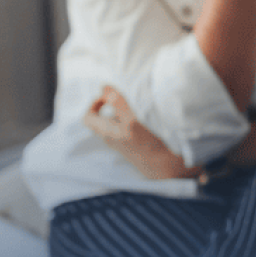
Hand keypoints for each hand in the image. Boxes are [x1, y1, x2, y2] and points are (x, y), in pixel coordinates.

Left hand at [84, 86, 202, 179]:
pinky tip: (144, 117)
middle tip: (122, 98)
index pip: (89, 117)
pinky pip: (125, 129)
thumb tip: (104, 87)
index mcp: (108, 133)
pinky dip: (130, 119)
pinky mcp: (133, 146)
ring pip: (115, 124)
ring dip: (122, 112)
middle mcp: (113, 139)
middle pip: (102, 119)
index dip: (95, 103)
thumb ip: (118, 103)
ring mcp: (123, 143)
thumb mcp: (132, 121)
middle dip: (110, 106)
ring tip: (135, 106)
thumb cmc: (150, 146)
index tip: (108, 96)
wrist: (167, 169)